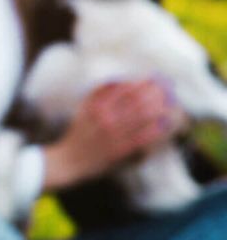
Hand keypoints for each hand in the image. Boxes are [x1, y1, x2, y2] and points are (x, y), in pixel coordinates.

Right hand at [42, 79, 181, 191]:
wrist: (70, 160)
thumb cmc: (78, 133)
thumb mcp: (82, 109)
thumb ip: (97, 94)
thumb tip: (118, 80)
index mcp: (95, 106)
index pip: (124, 89)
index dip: (140, 83)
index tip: (151, 79)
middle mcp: (105, 119)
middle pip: (136, 101)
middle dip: (154, 93)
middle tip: (165, 88)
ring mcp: (114, 135)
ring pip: (142, 118)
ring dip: (158, 108)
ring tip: (168, 103)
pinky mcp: (120, 150)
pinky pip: (142, 138)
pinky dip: (155, 130)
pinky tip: (164, 124)